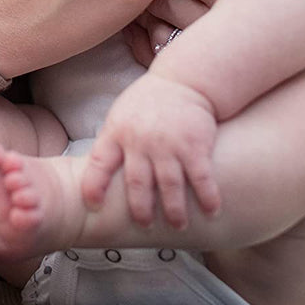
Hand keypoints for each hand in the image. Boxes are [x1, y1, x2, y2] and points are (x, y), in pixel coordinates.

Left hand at [81, 72, 220, 229]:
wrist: (185, 79)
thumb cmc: (150, 100)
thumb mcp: (122, 114)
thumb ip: (113, 140)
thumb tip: (96, 171)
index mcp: (118, 132)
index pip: (99, 163)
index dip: (94, 185)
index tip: (93, 204)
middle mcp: (141, 141)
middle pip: (137, 184)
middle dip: (140, 209)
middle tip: (144, 225)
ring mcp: (169, 145)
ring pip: (169, 187)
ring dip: (174, 210)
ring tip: (178, 224)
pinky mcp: (195, 146)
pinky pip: (201, 179)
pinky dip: (207, 198)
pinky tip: (212, 211)